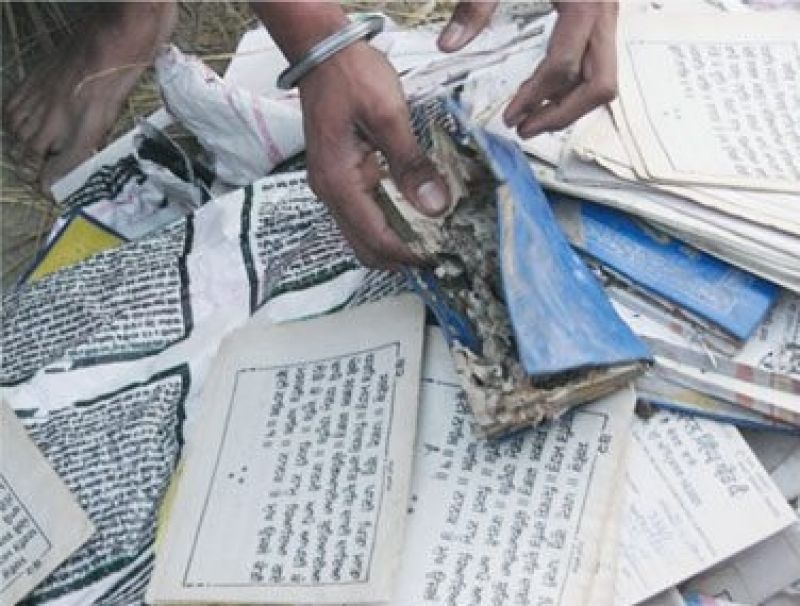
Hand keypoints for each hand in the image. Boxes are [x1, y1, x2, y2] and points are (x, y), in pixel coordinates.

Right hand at [298, 42, 449, 268]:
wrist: (322, 51)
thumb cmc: (352, 76)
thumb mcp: (388, 115)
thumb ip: (411, 164)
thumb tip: (436, 206)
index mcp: (339, 182)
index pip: (377, 238)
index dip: (411, 254)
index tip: (443, 256)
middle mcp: (330, 192)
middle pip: (366, 248)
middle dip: (402, 258)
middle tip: (440, 255)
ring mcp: (331, 186)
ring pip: (363, 235)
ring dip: (395, 244)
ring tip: (432, 240)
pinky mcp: (339, 177)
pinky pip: (363, 215)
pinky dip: (388, 225)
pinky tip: (414, 217)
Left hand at [438, 1, 617, 137]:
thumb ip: (476, 4)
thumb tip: (448, 45)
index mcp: (583, 1)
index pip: (563, 67)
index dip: (535, 98)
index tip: (509, 118)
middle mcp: (604, 11)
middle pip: (600, 85)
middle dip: (562, 115)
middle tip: (524, 130)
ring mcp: (608, 13)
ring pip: (604, 77)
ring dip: (571, 106)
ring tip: (533, 119)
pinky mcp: (601, 13)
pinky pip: (598, 61)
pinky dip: (575, 84)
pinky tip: (544, 90)